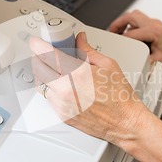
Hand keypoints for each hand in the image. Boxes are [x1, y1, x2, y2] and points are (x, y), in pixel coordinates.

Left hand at [29, 32, 150, 146]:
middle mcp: (66, 90)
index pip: (47, 55)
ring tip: (53, 68)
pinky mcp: (62, 115)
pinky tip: (61, 85)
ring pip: (40, 84)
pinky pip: (48, 98)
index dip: (38, 45)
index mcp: (77, 74)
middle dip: (38, 57)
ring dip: (42, 74)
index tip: (36, 42)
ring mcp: (62, 104)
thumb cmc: (120, 96)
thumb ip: (88, 50)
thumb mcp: (108, 65)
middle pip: (38, 68)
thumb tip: (80, 39)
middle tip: (44, 53)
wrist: (125, 122)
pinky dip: (50, 89)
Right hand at [109, 10, 161, 69]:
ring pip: (135, 15)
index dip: (120, 39)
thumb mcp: (157, 61)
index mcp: (153, 32)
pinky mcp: (157, 25)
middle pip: (130, 16)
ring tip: (118, 30)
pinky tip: (129, 33)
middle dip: (118, 23)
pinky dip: (132, 25)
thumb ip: (142, 58)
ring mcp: (156, 23)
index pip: (130, 33)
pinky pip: (141, 20)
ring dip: (125, 21)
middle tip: (111, 31)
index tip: (114, 43)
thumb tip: (131, 59)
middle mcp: (154, 24)